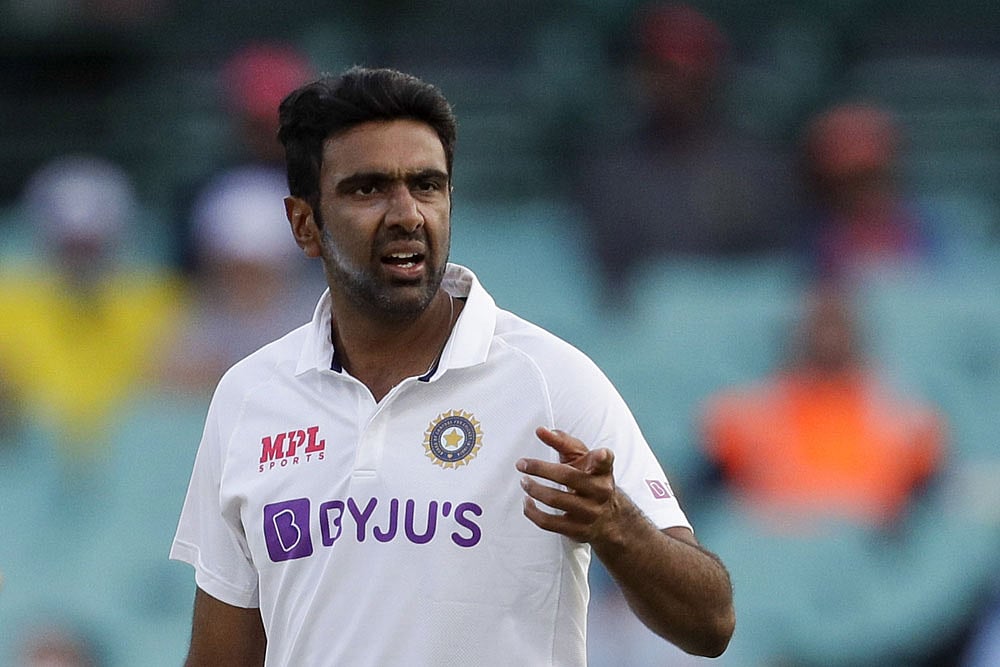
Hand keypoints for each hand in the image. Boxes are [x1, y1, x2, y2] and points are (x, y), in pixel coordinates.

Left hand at [516, 426, 618, 542]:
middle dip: (540, 469)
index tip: (601, 453)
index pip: (605, 462)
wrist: (609, 518)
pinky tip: (527, 501)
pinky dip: (532, 511)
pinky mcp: (577, 530)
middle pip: (567, 477)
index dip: (603, 457)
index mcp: (602, 471)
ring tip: (524, 481)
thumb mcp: (581, 459)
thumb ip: (562, 442)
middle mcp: (599, 491)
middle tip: (521, 464)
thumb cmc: (589, 479)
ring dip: (533, 489)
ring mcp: (589, 512)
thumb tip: (540, 430)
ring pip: (554, 499)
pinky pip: (548, 522)